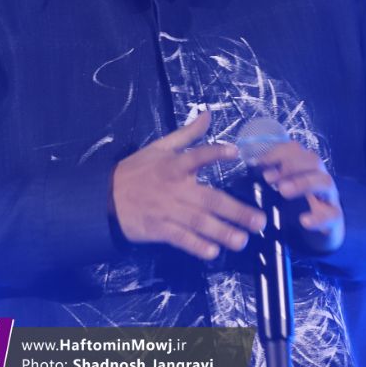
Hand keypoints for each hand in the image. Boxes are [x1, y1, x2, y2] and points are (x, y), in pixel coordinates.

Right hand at [111, 109, 267, 259]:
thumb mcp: (159, 147)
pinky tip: (212, 252)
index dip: (215, 153)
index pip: (196, 156)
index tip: (235, 152)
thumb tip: (208, 114)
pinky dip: (196, 246)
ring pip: (199, 222)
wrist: (106, 197)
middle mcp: (175, 188)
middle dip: (235, 211)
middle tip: (259, 221)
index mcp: (174, 165)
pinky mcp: (159, 229)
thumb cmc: (137, 171)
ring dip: (222, 232)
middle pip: (209, 199)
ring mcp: (167, 210)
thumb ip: (188, 134)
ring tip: (242, 241)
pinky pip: (180, 238)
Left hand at [258, 141, 344, 251]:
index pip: (296, 150)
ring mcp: (330, 197)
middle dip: (290, 166)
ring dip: (303, 183)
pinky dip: (318, 217)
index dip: (277, 153)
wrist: (320, 233)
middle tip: (268, 178)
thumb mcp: (282, 189)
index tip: (258, 163)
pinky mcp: (334, 218)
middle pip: (313, 161)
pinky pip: (331, 215)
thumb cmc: (297, 206)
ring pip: (324, 182)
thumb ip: (270, 178)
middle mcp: (319, 177)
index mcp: (305, 168)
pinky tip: (304, 221)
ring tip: (283, 191)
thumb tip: (250, 166)